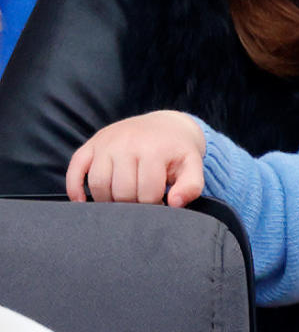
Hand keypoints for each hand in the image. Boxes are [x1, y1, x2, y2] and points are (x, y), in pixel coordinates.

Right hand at [66, 110, 205, 206]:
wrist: (166, 125)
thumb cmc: (177, 151)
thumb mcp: (192, 165)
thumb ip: (191, 186)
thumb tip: (174, 203)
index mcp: (153, 150)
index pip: (147, 194)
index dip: (154, 206)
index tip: (160, 203)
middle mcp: (127, 143)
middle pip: (122, 192)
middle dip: (133, 205)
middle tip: (142, 203)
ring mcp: (106, 142)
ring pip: (98, 184)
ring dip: (108, 201)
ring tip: (123, 202)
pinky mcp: (92, 144)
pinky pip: (75, 168)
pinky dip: (74, 187)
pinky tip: (82, 201)